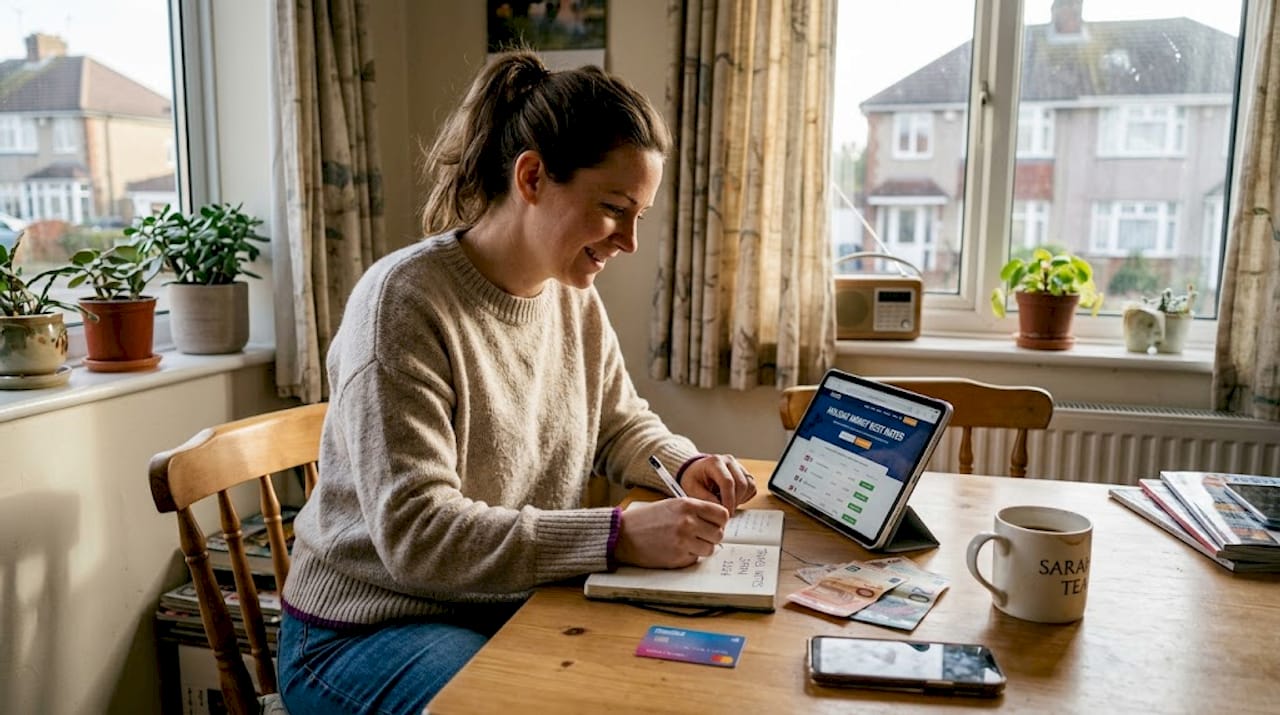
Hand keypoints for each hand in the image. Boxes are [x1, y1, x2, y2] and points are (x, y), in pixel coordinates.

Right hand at [614, 498, 729, 567]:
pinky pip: (695, 559)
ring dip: (701, 548)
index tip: (714, 524)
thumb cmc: (647, 519)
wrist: (624, 535)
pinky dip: (689, 556)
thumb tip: (717, 521)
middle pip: (719, 534)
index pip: (722, 515)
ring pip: (710, 549)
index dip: (720, 521)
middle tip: (701, 535)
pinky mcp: (678, 557)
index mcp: (688, 505)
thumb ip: (695, 510)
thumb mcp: (672, 504)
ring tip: (687, 543)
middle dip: (711, 536)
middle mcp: (688, 522)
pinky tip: (676, 549)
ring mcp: (684, 541)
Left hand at [680, 454, 756, 515]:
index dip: (728, 500)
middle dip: (735, 502)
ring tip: (727, 504)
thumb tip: (721, 509)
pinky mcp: (744, 473)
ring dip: (740, 499)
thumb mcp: (692, 489)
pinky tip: (732, 499)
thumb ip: (705, 499)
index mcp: (715, 462)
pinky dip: (744, 497)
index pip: (727, 482)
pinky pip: (751, 488)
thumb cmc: (693, 479)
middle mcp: (729, 461)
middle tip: (726, 513)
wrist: (696, 472)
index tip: (725, 513)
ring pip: (749, 486)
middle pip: (741, 484)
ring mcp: (738, 466)